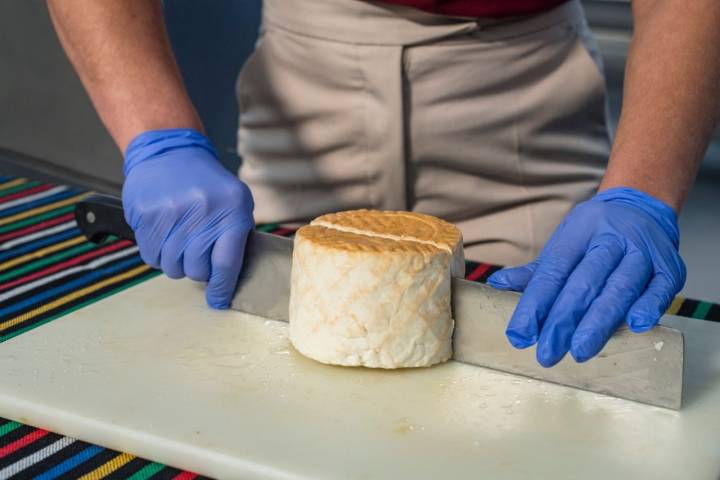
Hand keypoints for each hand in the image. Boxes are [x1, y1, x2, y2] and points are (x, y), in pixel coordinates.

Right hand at [122, 128, 254, 308]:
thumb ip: (236, 238)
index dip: (221, 288)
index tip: (218, 301)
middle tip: (196, 254)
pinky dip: (157, 253)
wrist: (170, 152)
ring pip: (171, 266)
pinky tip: (163, 234)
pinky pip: (150, 255)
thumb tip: (229, 280)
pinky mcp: (146, 213)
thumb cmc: (209, 185)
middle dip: (197, 270)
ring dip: (175, 262)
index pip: (226, 263)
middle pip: (196, 269)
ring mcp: (172, 212)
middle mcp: (203, 211)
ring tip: (179, 242)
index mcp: (232, 211)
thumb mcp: (237, 203)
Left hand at [487, 187, 685, 366]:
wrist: (641, 207)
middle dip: (563, 321)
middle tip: (547, 352)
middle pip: (584, 283)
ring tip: (580, 350)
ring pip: (620, 288)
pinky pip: (661, 288)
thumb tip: (497, 284)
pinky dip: (649, 306)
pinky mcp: (669, 267)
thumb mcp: (563, 244)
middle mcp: (611, 240)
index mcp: (578, 233)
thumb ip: (535, 271)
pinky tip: (635, 325)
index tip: (521, 335)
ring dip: (599, 321)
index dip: (535, 305)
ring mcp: (642, 252)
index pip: (552, 272)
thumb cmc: (595, 234)